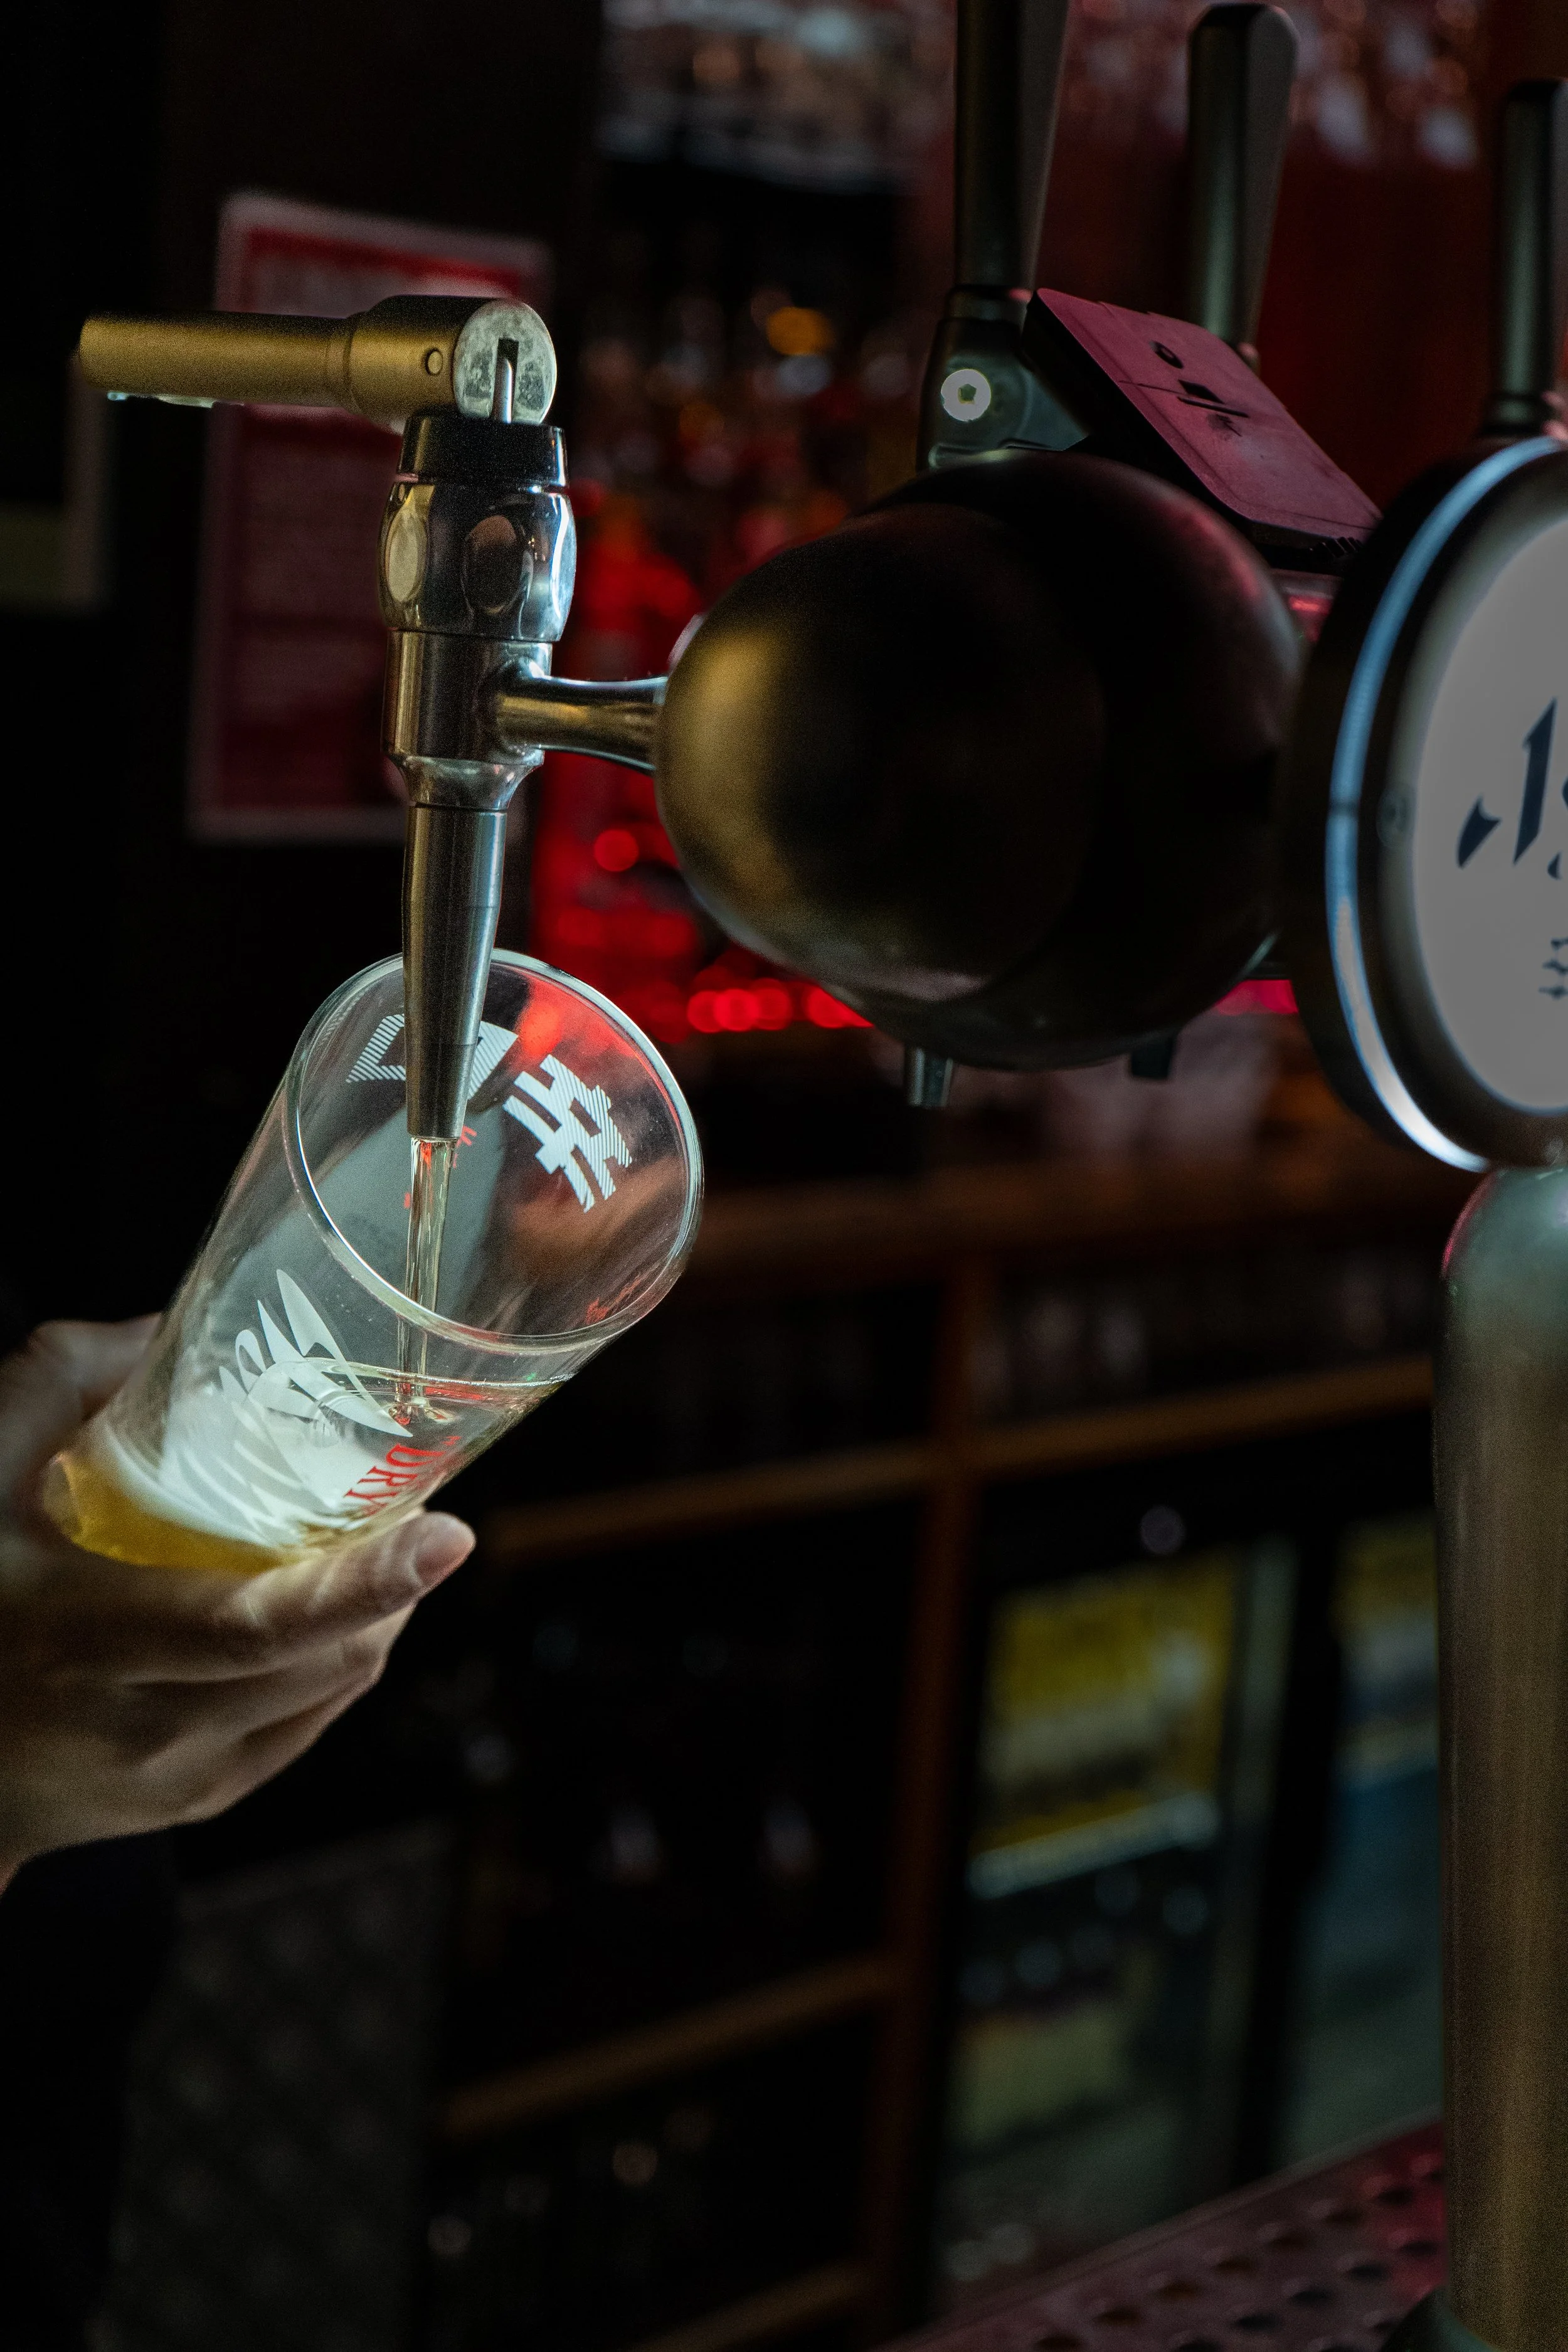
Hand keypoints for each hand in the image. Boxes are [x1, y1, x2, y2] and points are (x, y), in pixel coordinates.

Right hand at [0, 1318, 473, 1883]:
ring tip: (379, 1542)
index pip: (261, 1626)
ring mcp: (182, 1775)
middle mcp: (149, 1725)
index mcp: (94, 1642)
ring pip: (337, 1685)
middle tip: (412, 1501)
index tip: (448, 1533)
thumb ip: (61, 1381)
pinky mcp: (203, 1797)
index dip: (367, 1582)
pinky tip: (337, 1607)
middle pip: (327, 1655)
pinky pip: (312, 1719)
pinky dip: (344, 1656)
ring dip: (381, 1614)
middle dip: (396, 1578)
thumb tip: (165, 1330)